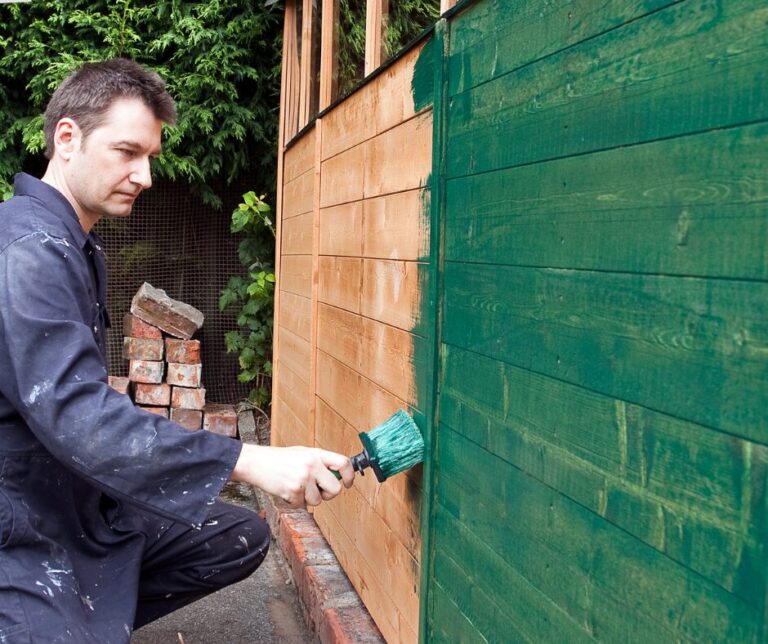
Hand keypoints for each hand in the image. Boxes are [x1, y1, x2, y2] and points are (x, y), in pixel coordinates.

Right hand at [230, 444, 353, 506]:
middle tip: (319, 491)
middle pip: (335, 489)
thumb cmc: (279, 459)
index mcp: (316, 453)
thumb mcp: (303, 453)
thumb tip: (338, 477)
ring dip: (309, 499)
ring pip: (318, 500)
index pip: (344, 463)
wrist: (256, 463)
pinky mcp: (294, 491)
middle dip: (329, 494)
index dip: (350, 476)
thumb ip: (320, 463)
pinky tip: (287, 490)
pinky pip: (303, 505)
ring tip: (296, 487)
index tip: (347, 483)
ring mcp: (303, 479)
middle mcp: (312, 465)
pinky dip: (296, 502)